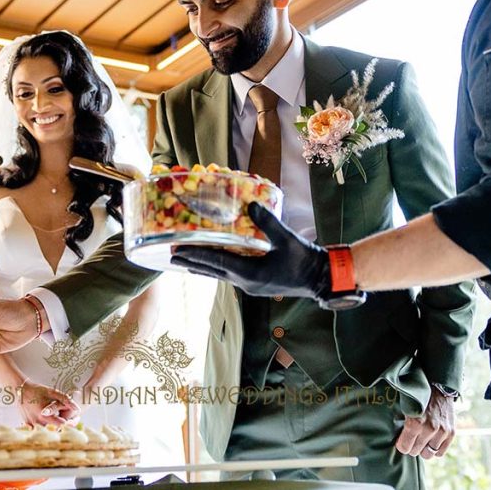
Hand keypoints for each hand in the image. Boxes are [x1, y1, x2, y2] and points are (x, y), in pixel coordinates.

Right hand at [18, 382, 80, 425]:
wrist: (20, 390)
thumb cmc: (38, 390)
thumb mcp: (53, 392)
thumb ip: (66, 401)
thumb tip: (78, 409)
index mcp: (45, 416)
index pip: (62, 425)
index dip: (71, 423)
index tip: (76, 419)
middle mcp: (38, 423)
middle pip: (55, 429)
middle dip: (63, 424)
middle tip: (69, 418)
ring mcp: (32, 425)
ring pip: (47, 430)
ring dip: (54, 425)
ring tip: (58, 416)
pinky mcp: (27, 424)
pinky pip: (39, 429)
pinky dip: (45, 426)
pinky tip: (47, 418)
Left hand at [170, 202, 330, 299]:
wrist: (320, 278)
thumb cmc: (304, 260)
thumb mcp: (287, 240)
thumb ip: (269, 222)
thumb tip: (251, 204)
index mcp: (250, 274)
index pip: (217, 263)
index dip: (196, 255)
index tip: (177, 250)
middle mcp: (245, 282)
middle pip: (211, 271)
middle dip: (191, 262)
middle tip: (170, 254)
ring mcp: (249, 285)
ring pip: (218, 275)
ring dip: (200, 266)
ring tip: (182, 260)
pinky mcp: (255, 283)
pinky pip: (227, 274)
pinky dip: (214, 267)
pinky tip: (210, 262)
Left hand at [394, 388, 455, 458]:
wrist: (438, 387)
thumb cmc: (419, 398)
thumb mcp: (406, 408)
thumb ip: (401, 423)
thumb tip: (396, 439)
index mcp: (414, 422)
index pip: (404, 448)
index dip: (402, 445)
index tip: (402, 441)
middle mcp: (429, 428)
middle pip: (415, 452)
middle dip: (412, 446)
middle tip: (412, 439)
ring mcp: (441, 431)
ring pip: (428, 454)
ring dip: (423, 449)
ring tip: (422, 440)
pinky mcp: (451, 433)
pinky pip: (440, 452)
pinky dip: (435, 449)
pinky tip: (431, 441)